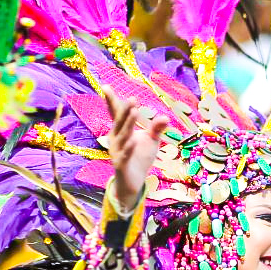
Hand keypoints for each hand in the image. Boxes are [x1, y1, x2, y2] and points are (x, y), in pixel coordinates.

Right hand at [102, 87, 167, 211]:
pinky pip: (125, 156)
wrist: (134, 182)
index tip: (105, 87)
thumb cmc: (140, 157)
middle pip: (120, 123)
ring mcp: (117, 152)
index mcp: (119, 131)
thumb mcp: (150, 141)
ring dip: (128, 124)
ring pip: (123, 137)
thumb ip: (155, 128)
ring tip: (134, 112)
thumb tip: (165, 117)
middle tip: (133, 98)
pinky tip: (133, 141)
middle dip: (125, 110)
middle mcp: (115, 139)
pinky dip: (128, 149)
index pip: (115, 114)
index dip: (111, 101)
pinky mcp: (121, 165)